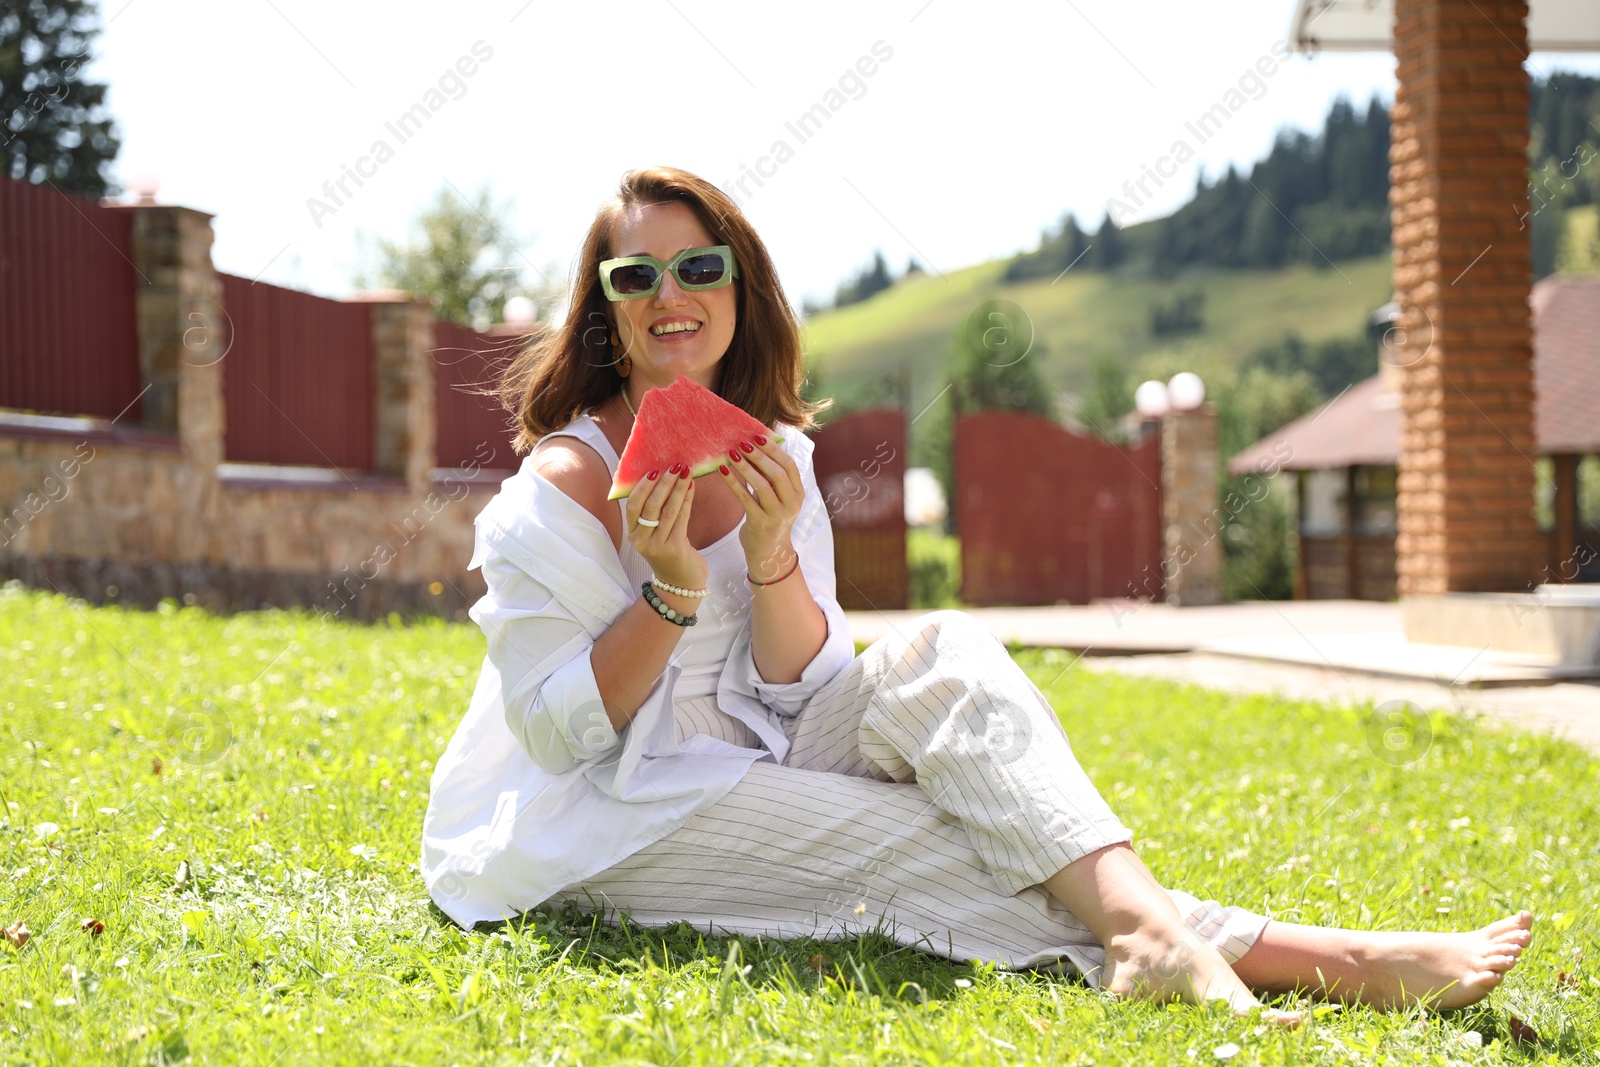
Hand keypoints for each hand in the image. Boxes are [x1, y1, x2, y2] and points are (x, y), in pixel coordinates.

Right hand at [625, 463, 707, 590]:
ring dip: (678, 488)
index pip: (632, 506)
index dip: (642, 486)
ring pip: (667, 511)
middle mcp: (641, 541)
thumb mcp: (654, 533)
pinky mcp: (675, 549)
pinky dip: (687, 500)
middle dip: (664, 483)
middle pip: (650, 506)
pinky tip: (692, 487)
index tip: (653, 469)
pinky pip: (681, 519)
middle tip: (675, 465)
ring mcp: (657, 546)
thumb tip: (662, 476)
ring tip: (686, 471)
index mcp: (633, 534)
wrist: (680, 583)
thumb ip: (653, 511)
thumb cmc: (669, 551)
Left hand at [718, 432, 802, 574]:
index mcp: (799, 494)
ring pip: (762, 486)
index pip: (789, 466)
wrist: (768, 553)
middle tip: (742, 443)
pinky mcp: (761, 525)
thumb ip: (773, 477)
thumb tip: (756, 446)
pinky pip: (745, 499)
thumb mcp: (778, 497)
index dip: (774, 449)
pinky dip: (733, 483)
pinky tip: (723, 471)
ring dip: (745, 467)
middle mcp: (792, 504)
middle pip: (777, 474)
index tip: (758, 436)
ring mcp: (778, 516)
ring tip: (731, 453)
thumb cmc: (770, 518)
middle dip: (758, 456)